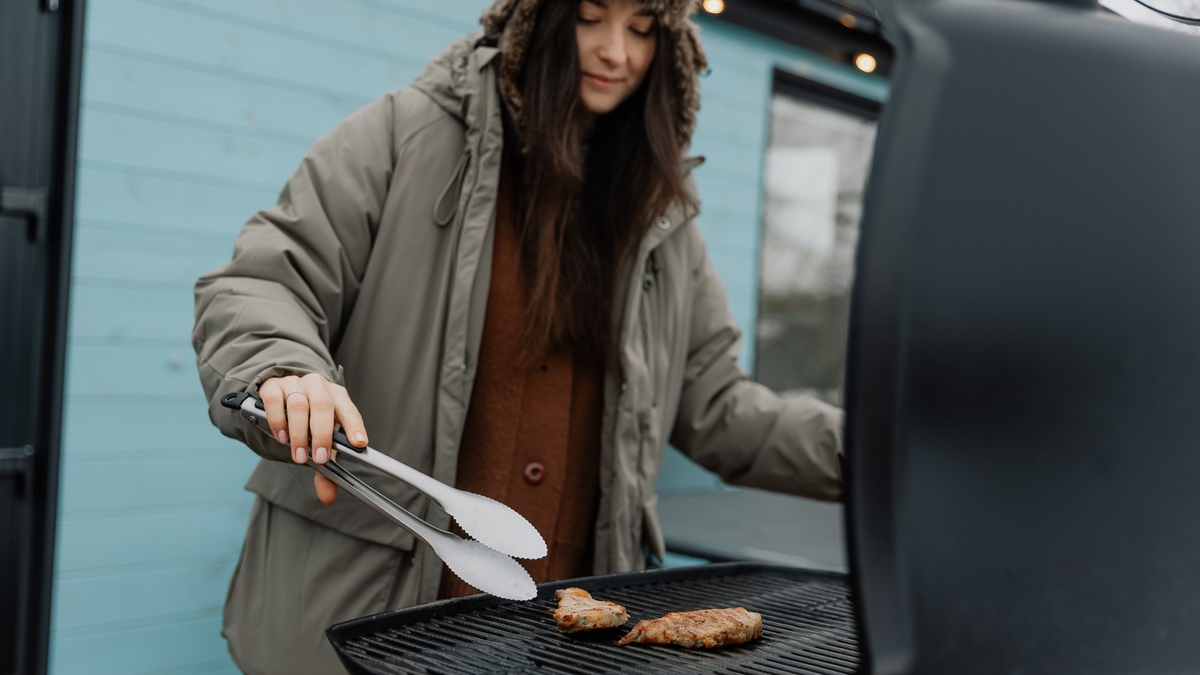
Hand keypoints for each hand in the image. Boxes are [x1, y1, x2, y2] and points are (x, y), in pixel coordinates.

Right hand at [258, 373, 367, 504]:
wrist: (281, 393)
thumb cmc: (308, 418)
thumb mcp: (320, 439)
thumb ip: (326, 467)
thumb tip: (328, 497)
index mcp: (337, 397)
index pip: (350, 411)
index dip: (355, 427)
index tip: (359, 444)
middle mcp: (318, 387)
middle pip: (323, 406)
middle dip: (321, 435)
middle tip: (318, 459)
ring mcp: (295, 384)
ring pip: (299, 405)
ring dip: (299, 434)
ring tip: (298, 455)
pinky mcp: (272, 387)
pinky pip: (274, 401)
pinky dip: (278, 422)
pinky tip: (281, 437)